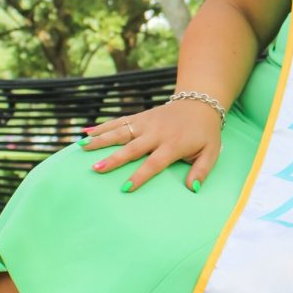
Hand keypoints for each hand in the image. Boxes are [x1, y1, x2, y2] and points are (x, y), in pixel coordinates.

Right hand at [79, 98, 222, 191]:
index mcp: (173, 144)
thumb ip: (201, 171)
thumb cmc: (205, 133)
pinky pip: (119, 121)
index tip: (125, 188)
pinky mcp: (140, 116)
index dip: (140, 176)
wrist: (200, 103)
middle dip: (113, 158)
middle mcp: (156, 133)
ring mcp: (146, 123)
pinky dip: (102, 127)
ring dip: (101, 140)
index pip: (153, 163)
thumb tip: (192, 189)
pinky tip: (86, 132)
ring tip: (82, 148)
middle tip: (96, 169)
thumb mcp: (211, 153)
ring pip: (120, 131)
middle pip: (132, 147)